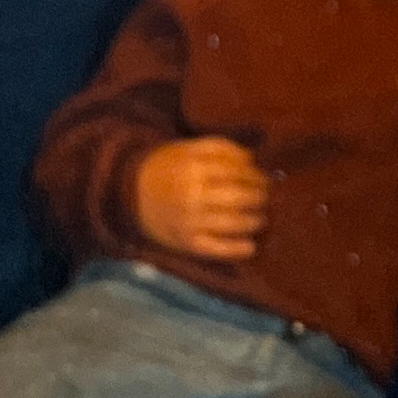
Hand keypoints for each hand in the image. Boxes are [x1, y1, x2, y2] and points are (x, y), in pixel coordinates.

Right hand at [132, 135, 270, 263]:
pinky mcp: (186, 243)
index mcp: (193, 167)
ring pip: (233, 223)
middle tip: (266, 197)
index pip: (238, 172)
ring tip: (262, 217)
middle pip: (239, 198)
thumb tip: (253, 160)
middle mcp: (192, 195)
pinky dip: (237, 249)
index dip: (256, 176)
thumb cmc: (168, 167)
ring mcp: (189, 221)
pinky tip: (251, 246)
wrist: (131, 192)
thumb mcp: (190, 148)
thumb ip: (222, 149)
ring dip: (255, 221)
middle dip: (260, 197)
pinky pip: (216, 249)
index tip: (265, 178)